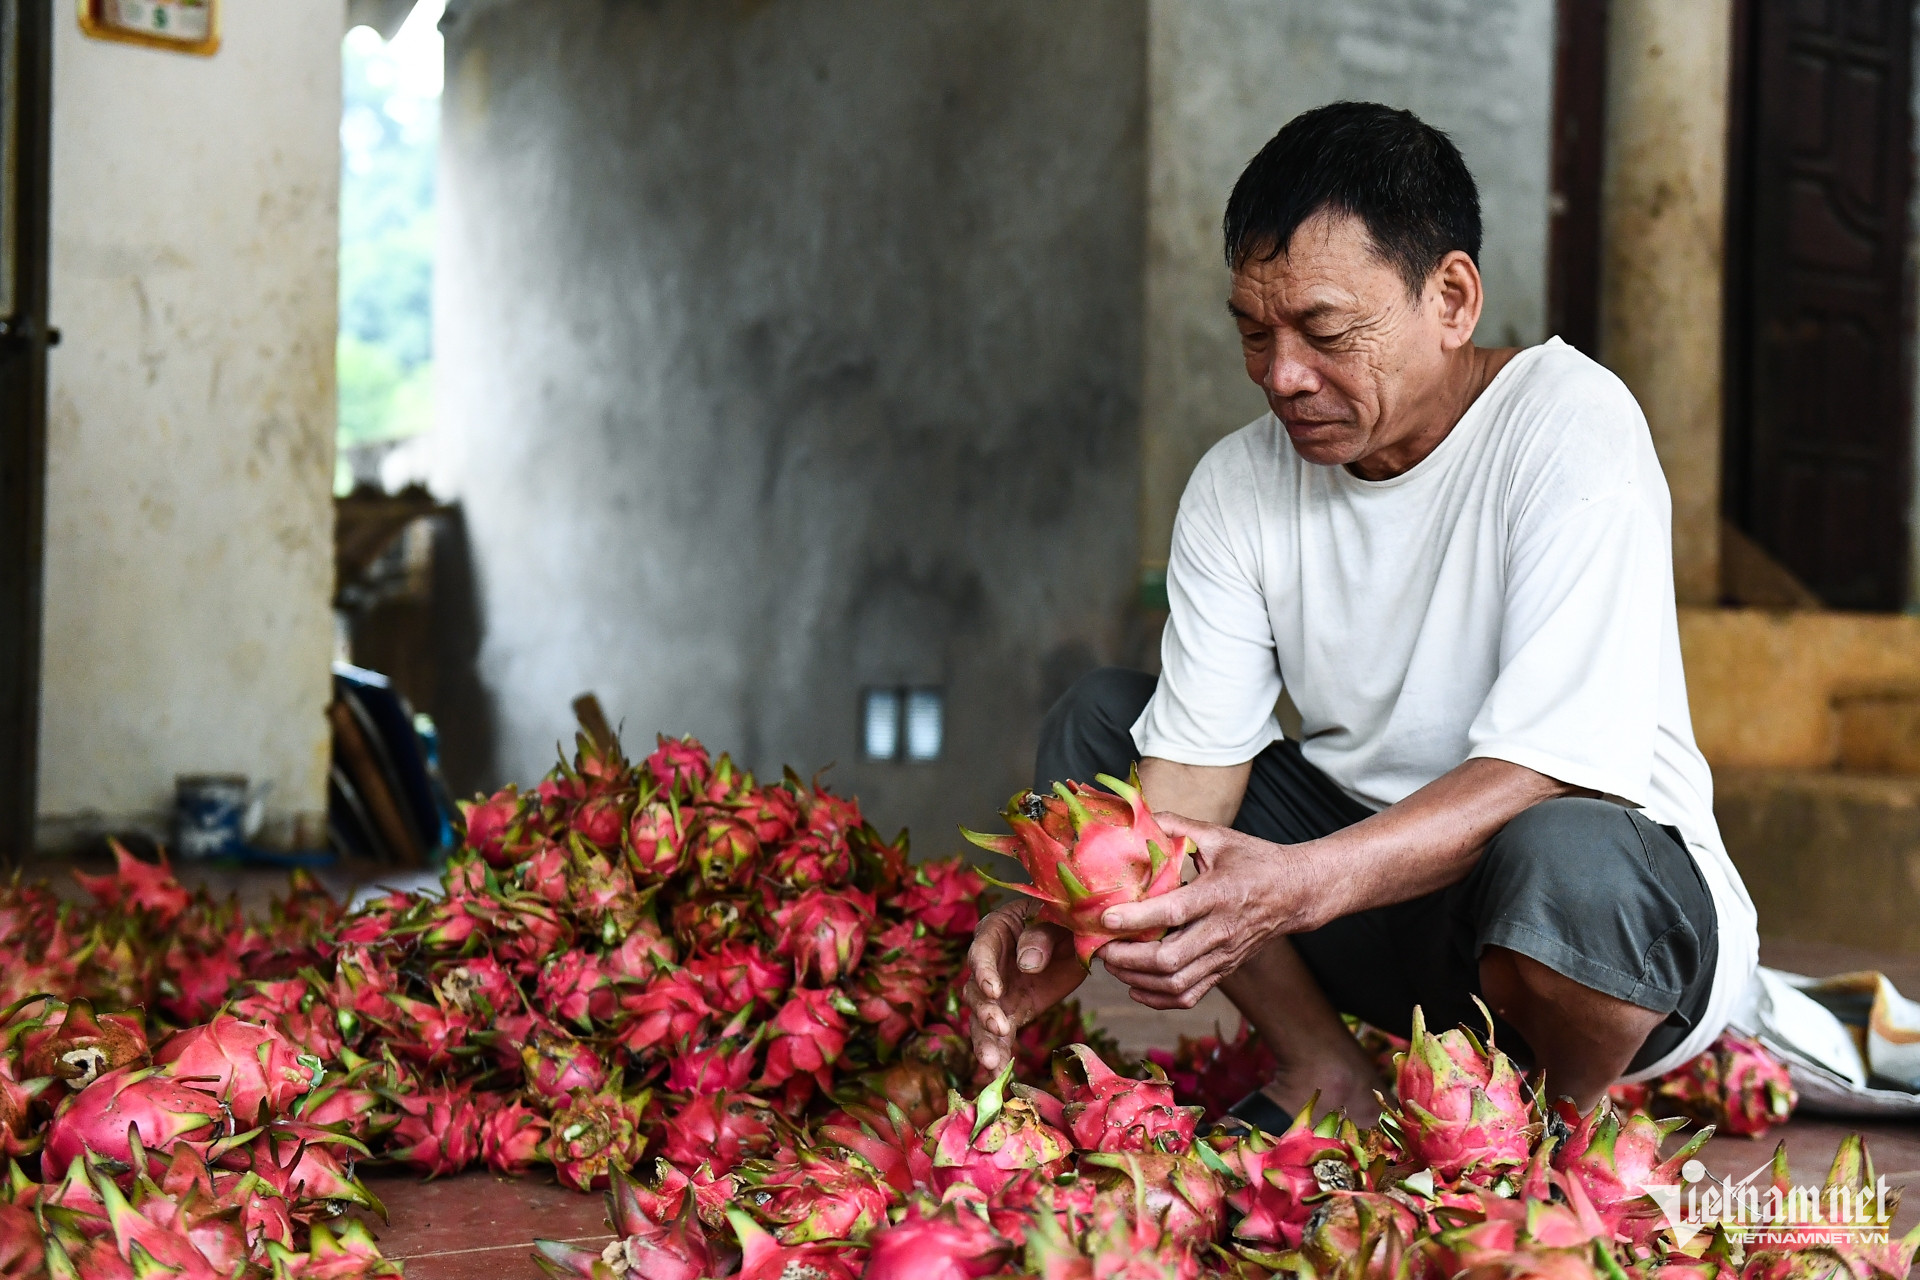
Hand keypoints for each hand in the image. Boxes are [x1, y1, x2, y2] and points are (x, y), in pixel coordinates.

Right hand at [961, 898, 1085, 1072]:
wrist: (1079, 936)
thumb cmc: (1065, 917)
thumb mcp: (1058, 918)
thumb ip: (1041, 935)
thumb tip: (1027, 963)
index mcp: (996, 930)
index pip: (982, 952)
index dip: (985, 972)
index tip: (995, 991)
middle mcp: (989, 964)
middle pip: (977, 989)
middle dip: (985, 1011)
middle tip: (999, 1028)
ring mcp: (998, 991)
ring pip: (982, 1018)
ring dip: (986, 1040)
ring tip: (992, 1064)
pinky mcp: (1012, 1012)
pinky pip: (1000, 1036)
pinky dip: (999, 1053)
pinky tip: (997, 1075)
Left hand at [1098, 812, 1320, 1009]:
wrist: (1297, 893)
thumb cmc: (1256, 861)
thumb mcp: (1219, 837)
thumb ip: (1177, 826)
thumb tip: (1139, 816)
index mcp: (1218, 894)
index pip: (1173, 912)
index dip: (1136, 918)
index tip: (1105, 917)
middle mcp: (1221, 931)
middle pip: (1169, 960)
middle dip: (1126, 958)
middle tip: (1099, 946)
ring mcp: (1224, 955)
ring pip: (1175, 983)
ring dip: (1136, 979)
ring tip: (1111, 964)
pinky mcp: (1225, 970)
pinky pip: (1189, 996)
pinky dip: (1158, 997)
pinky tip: (1136, 986)